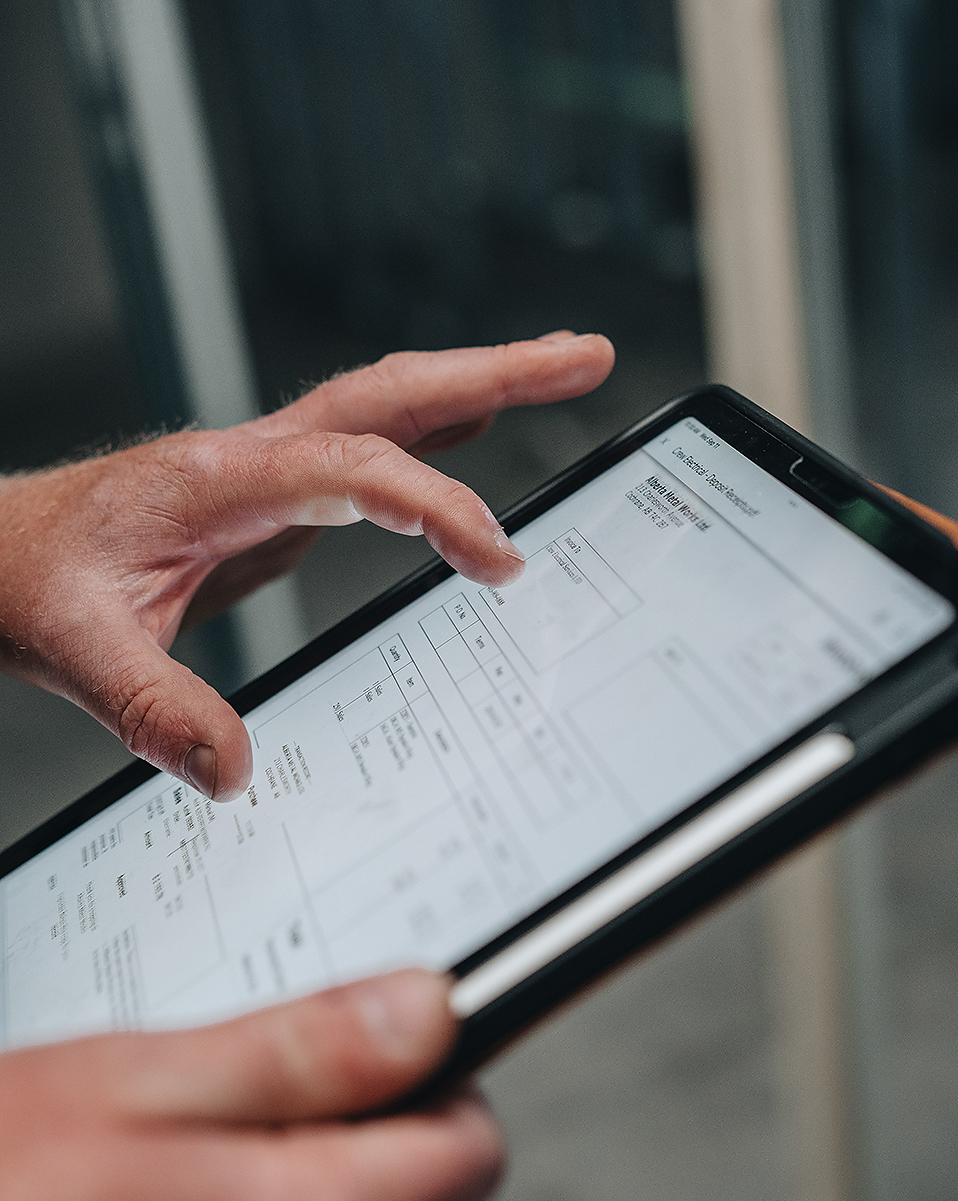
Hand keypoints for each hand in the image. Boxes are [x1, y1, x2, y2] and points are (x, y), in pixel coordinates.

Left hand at [0, 334, 613, 799]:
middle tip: (584, 356)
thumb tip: (234, 771)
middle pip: (394, 392)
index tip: (498, 558)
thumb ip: (156, 711)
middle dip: (498, 369)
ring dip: (480, 382)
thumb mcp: (79, 653)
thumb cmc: (29, 582)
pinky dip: (435, 428)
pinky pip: (372, 449)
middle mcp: (256, 457)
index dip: (436, 506)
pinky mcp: (275, 495)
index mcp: (221, 480)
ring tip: (563, 367)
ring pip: (389, 405)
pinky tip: (473, 428)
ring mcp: (269, 469)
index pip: (356, 471)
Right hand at [0, 969, 502, 1200]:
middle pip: (402, 1184)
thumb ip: (301, 1052)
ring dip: (277, 1164)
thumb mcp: (135, 1088)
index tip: (383, 1026)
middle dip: (338, 1113)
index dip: (434, 1070)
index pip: (469, 1148)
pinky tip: (157, 1196)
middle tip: (229, 1077)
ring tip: (170, 1141)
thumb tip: (429, 1011)